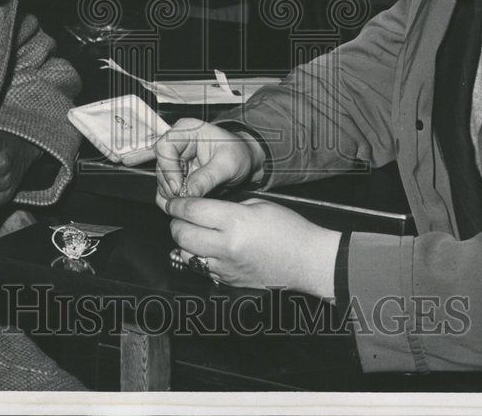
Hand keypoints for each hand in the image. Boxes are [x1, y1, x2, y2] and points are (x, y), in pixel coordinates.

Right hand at [154, 119, 262, 208]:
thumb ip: (208, 177)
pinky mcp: (176, 176)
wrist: (246, 163)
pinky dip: (172, 200)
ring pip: (161, 180)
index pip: (164, 146)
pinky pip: (165, 190)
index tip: (178, 188)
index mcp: (187, 130)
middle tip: (186, 199)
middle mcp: (178, 144)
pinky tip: (186, 204)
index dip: (168, 168)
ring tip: (191, 201)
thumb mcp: (228, 164)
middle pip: (160, 166)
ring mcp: (175, 161)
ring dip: (172, 195)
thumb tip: (189, 193)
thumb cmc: (238, 155)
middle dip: (171, 185)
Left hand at [164, 195, 340, 299]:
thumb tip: (202, 209)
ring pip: (186, 254)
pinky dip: (198, 257)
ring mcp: (225, 267)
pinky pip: (201, 268)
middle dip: (176, 223)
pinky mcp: (228, 281)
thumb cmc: (289, 229)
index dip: (177, 204)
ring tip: (195, 232)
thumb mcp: (258, 205)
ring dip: (185, 242)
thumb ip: (226, 206)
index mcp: (234, 222)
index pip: (191, 211)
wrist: (308, 261)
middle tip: (181, 216)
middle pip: (181, 235)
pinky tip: (209, 249)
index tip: (173, 201)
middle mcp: (226, 247)